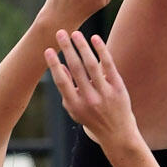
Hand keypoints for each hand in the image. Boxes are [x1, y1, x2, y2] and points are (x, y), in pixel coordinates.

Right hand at [45, 30, 137, 146]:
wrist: (117, 134)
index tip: (47, 49)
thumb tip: (60, 66)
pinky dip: (101, 51)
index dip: (53, 65)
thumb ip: (66, 89)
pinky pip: (108, 65)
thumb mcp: (74, 108)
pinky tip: (95, 38)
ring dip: (82, 47)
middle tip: (60, 33)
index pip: (62, 81)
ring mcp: (105, 93)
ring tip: (75, 33)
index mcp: (75, 105)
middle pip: (76, 69)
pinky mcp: (118, 88)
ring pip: (92, 65)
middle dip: (67, 49)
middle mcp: (89, 99)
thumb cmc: (91, 118)